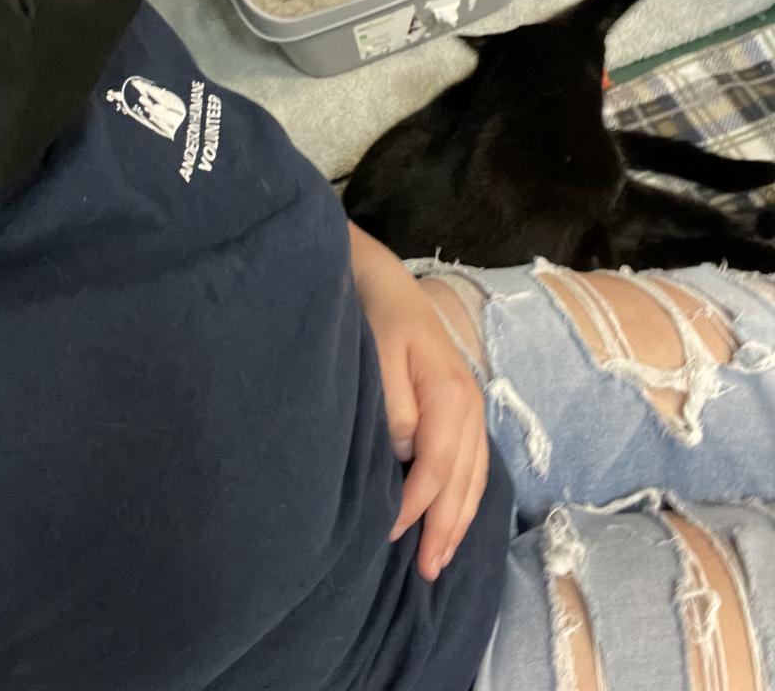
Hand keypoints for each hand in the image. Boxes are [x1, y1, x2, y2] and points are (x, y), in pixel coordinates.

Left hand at [348, 222, 487, 582]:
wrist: (381, 277)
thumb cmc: (375, 314)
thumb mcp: (377, 352)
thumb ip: (393, 404)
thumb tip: (405, 452)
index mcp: (450, 393)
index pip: (437, 466)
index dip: (416, 506)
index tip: (389, 534)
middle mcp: (469, 404)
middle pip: (464, 480)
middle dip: (447, 529)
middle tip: (427, 573)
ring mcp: (469, 406)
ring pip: (474, 476)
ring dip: (460, 520)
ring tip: (442, 559)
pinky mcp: (461, 406)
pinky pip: (473, 462)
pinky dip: (466, 495)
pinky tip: (453, 516)